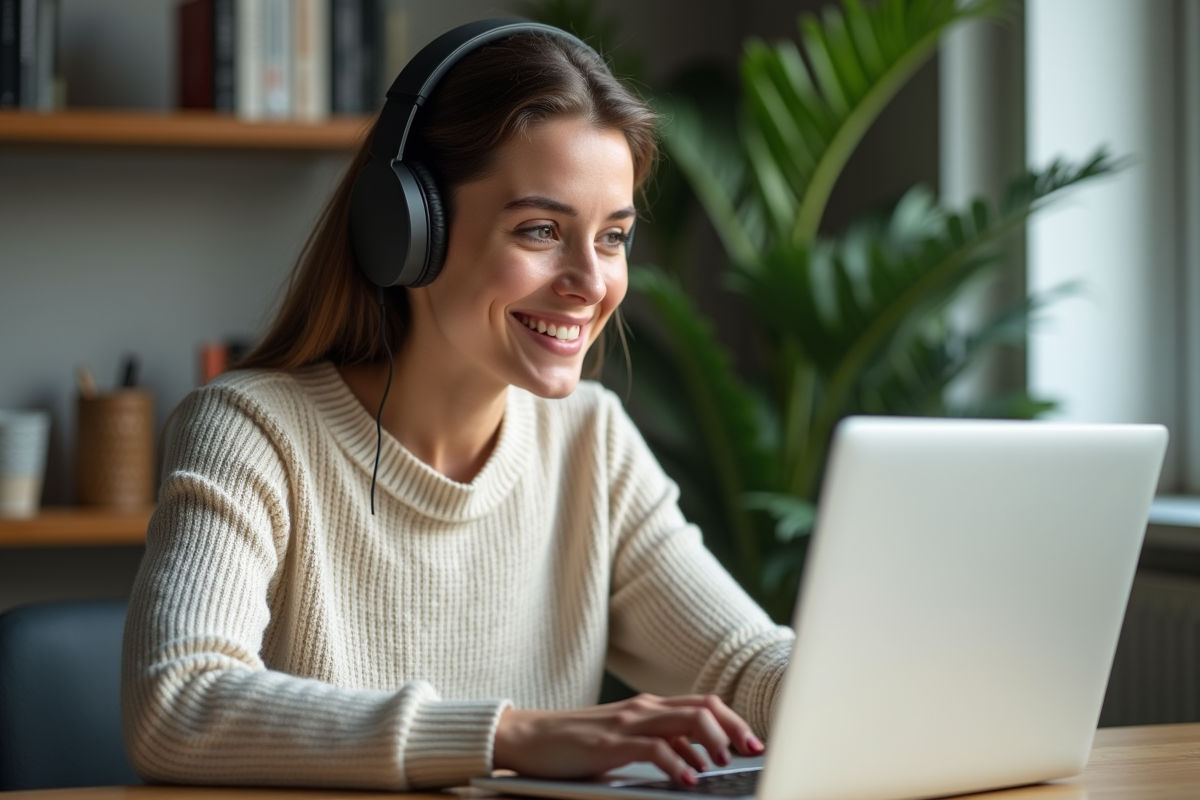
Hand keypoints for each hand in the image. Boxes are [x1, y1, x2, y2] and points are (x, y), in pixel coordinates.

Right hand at [492, 693, 764, 784]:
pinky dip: (678, 763)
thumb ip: (660, 745)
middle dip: (735, 729)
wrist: (528, 737)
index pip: (704, 704)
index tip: (754, 744)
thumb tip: (698, 763)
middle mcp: (645, 709)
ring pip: (687, 720)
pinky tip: (688, 780)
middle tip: (752, 753)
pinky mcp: (611, 742)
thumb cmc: (576, 745)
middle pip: (704, 708)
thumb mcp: (625, 742)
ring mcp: (628, 722)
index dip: (735, 721)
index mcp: (651, 708)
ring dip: (714, 742)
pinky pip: (655, 748)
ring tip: (725, 765)